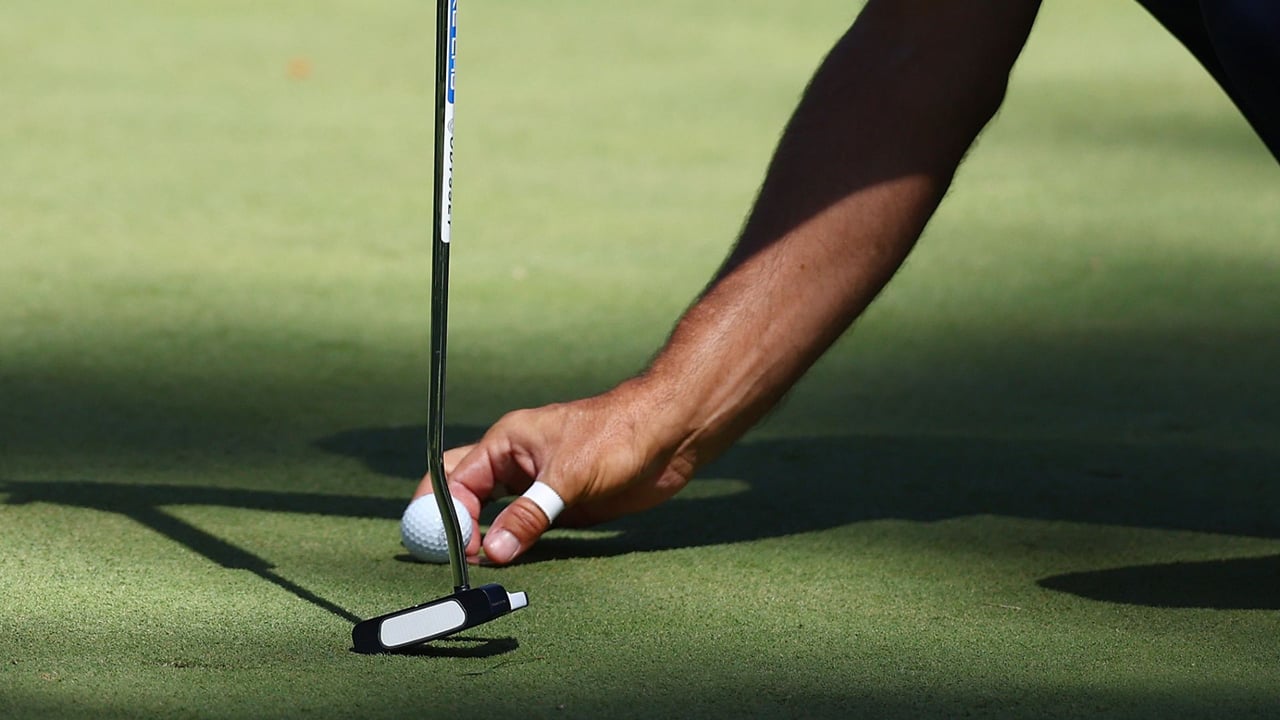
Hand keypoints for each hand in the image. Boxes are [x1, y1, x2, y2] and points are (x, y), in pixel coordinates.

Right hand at [413, 382, 694, 563]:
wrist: (670, 436)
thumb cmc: (618, 436)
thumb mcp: (568, 477)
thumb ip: (528, 515)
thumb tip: (492, 551)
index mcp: (506, 442)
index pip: (455, 479)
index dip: (448, 514)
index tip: (456, 547)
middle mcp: (515, 463)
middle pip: (464, 492)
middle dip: (452, 522)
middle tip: (453, 557)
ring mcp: (536, 485)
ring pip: (493, 513)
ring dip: (482, 537)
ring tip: (480, 567)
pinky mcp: (559, 505)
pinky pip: (524, 528)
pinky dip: (512, 546)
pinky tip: (510, 563)